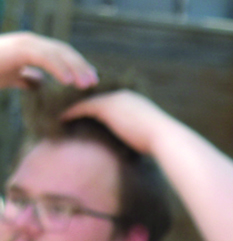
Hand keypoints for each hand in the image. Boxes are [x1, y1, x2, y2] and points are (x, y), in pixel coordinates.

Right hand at [0, 32, 94, 89]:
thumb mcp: (11, 76)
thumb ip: (26, 77)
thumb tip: (40, 82)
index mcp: (31, 47)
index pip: (61, 53)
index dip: (77, 65)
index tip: (91, 79)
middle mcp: (30, 42)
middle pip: (63, 51)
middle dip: (80, 66)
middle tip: (94, 82)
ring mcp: (25, 44)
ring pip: (57, 53)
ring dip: (74, 68)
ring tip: (85, 85)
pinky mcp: (19, 50)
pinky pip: (44, 57)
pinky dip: (58, 68)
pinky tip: (67, 81)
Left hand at [60, 89, 174, 154]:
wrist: (166, 139)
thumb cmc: (161, 143)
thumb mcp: (146, 135)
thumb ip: (135, 133)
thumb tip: (132, 146)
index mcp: (133, 100)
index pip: (108, 98)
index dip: (95, 104)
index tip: (84, 112)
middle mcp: (122, 95)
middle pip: (94, 95)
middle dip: (80, 101)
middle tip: (65, 109)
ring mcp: (113, 99)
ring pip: (85, 99)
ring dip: (71, 105)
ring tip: (59, 112)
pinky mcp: (105, 107)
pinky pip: (81, 107)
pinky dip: (69, 112)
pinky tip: (60, 119)